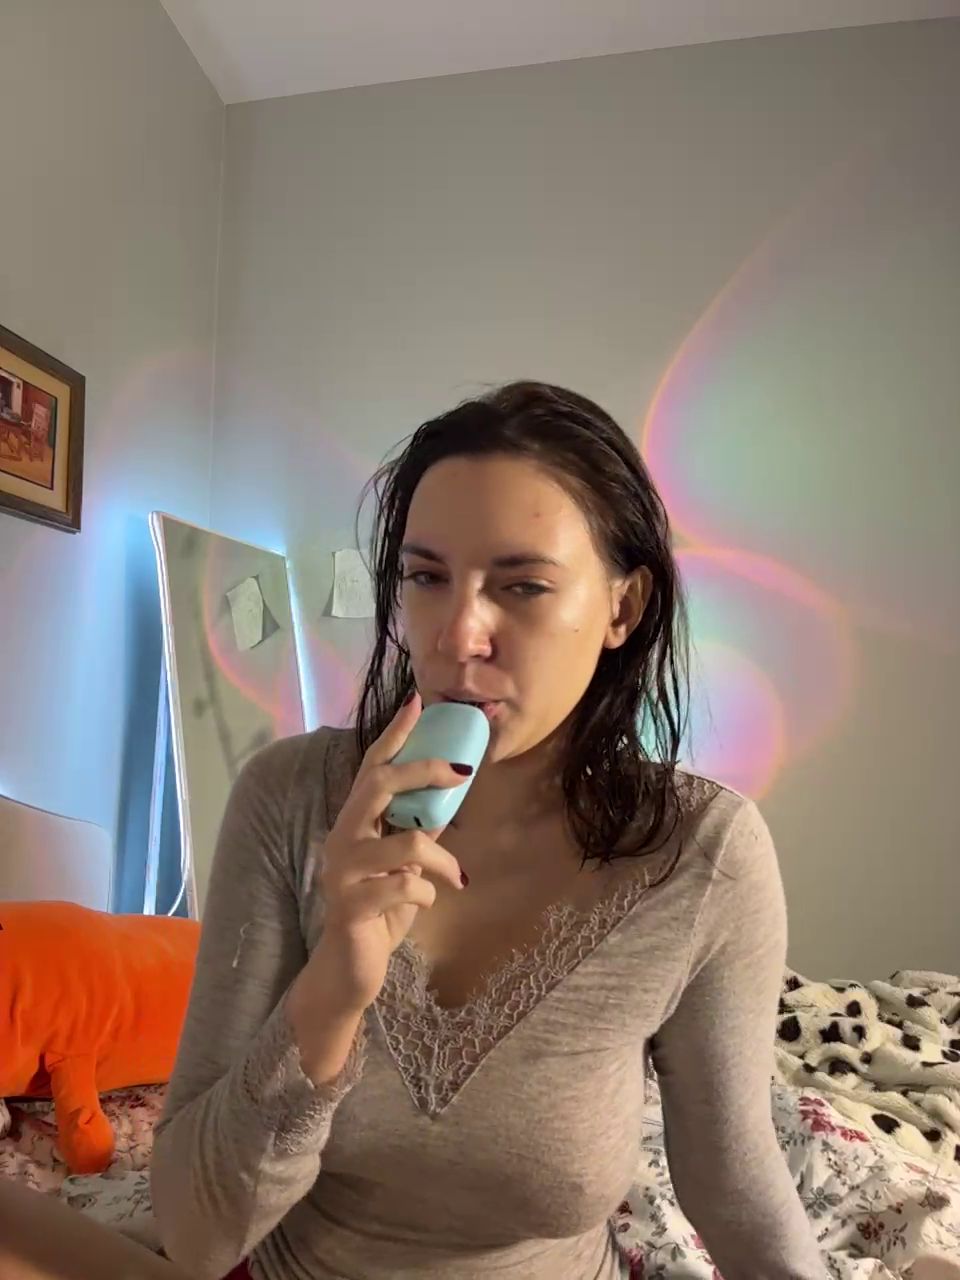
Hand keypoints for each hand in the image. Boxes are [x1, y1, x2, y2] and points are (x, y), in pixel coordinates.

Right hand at [295, 693, 466, 1017]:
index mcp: (355, 824)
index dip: (394, 735)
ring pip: (408, 843)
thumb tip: (449, 794)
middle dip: (423, 771)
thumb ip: (417, 830)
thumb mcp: (403, 865)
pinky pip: (407, 886)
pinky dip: (427, 893)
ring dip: (442, 861)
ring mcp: (343, 872)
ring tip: (454, 878)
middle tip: (459, 771)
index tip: (417, 702)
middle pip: (379, 785)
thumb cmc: (379, 912)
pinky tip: (423, 903)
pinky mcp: (352, 906)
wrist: (349, 971)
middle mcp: (342, 838)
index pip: (372, 768)